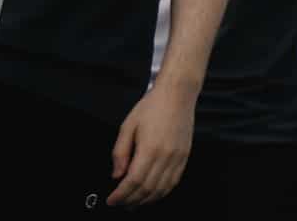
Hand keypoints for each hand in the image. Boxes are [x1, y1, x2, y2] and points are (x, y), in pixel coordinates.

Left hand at [108, 77, 194, 206]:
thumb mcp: (127, 125)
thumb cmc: (152, 106)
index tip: (111, 200)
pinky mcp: (185, 155)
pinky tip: (153, 194)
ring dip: (146, 200)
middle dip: (131, 200)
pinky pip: (174, 181)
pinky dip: (162, 192)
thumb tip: (116, 175)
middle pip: (147, 188)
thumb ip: (120, 152)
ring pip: (162, 188)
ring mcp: (178, 156)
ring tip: (134, 204)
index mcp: (149, 148)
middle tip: (120, 204)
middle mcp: (166, 155)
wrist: (178, 93)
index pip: (133, 181)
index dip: (120, 195)